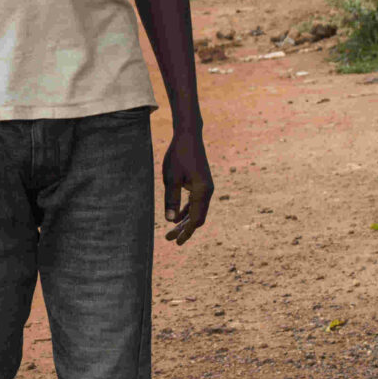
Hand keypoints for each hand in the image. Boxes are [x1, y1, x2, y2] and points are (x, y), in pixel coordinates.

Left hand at [161, 127, 212, 244]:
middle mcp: (207, 191)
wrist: (188, 136)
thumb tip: (170, 221)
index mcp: (202, 191)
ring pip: (196, 211)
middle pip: (197, 217)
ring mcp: (205, 187)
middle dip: (184, 229)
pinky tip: (177, 217)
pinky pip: (195, 202)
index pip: (196, 219)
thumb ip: (171, 199)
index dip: (186, 232)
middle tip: (169, 239)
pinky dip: (186, 211)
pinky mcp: (201, 183)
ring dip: (184, 221)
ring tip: (171, 231)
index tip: (176, 242)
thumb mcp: (171, 178)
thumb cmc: (178, 156)